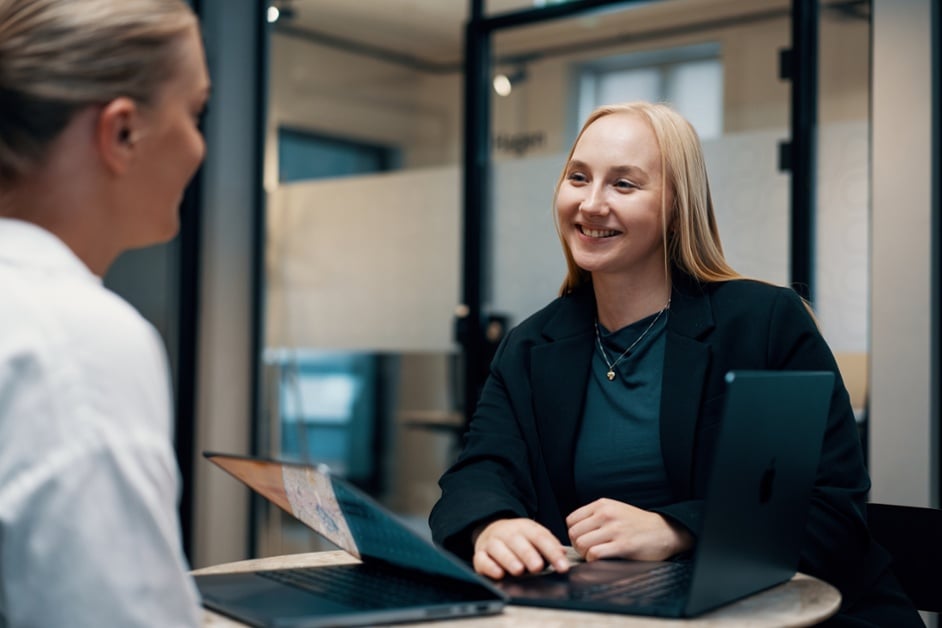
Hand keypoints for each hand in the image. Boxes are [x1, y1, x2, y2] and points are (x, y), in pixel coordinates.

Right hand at [472, 518, 570, 579]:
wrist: (491, 528)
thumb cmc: (519, 538)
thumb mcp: (535, 536)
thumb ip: (549, 545)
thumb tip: (562, 554)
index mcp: (525, 528)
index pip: (540, 537)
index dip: (552, 552)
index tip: (563, 567)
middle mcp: (507, 533)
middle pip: (517, 541)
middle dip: (528, 554)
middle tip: (538, 566)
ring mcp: (492, 543)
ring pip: (498, 549)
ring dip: (509, 559)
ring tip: (519, 570)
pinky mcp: (479, 554)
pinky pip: (482, 559)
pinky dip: (489, 567)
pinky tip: (499, 574)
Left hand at [566, 498, 692, 561]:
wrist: (664, 531)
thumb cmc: (637, 524)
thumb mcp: (614, 510)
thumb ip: (595, 516)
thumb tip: (574, 530)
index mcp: (602, 505)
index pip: (571, 520)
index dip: (573, 533)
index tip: (582, 540)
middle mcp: (606, 514)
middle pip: (574, 533)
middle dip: (578, 546)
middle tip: (588, 551)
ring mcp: (615, 529)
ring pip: (582, 544)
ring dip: (585, 554)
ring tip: (595, 556)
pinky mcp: (623, 545)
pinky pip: (595, 554)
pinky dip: (593, 560)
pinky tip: (602, 560)